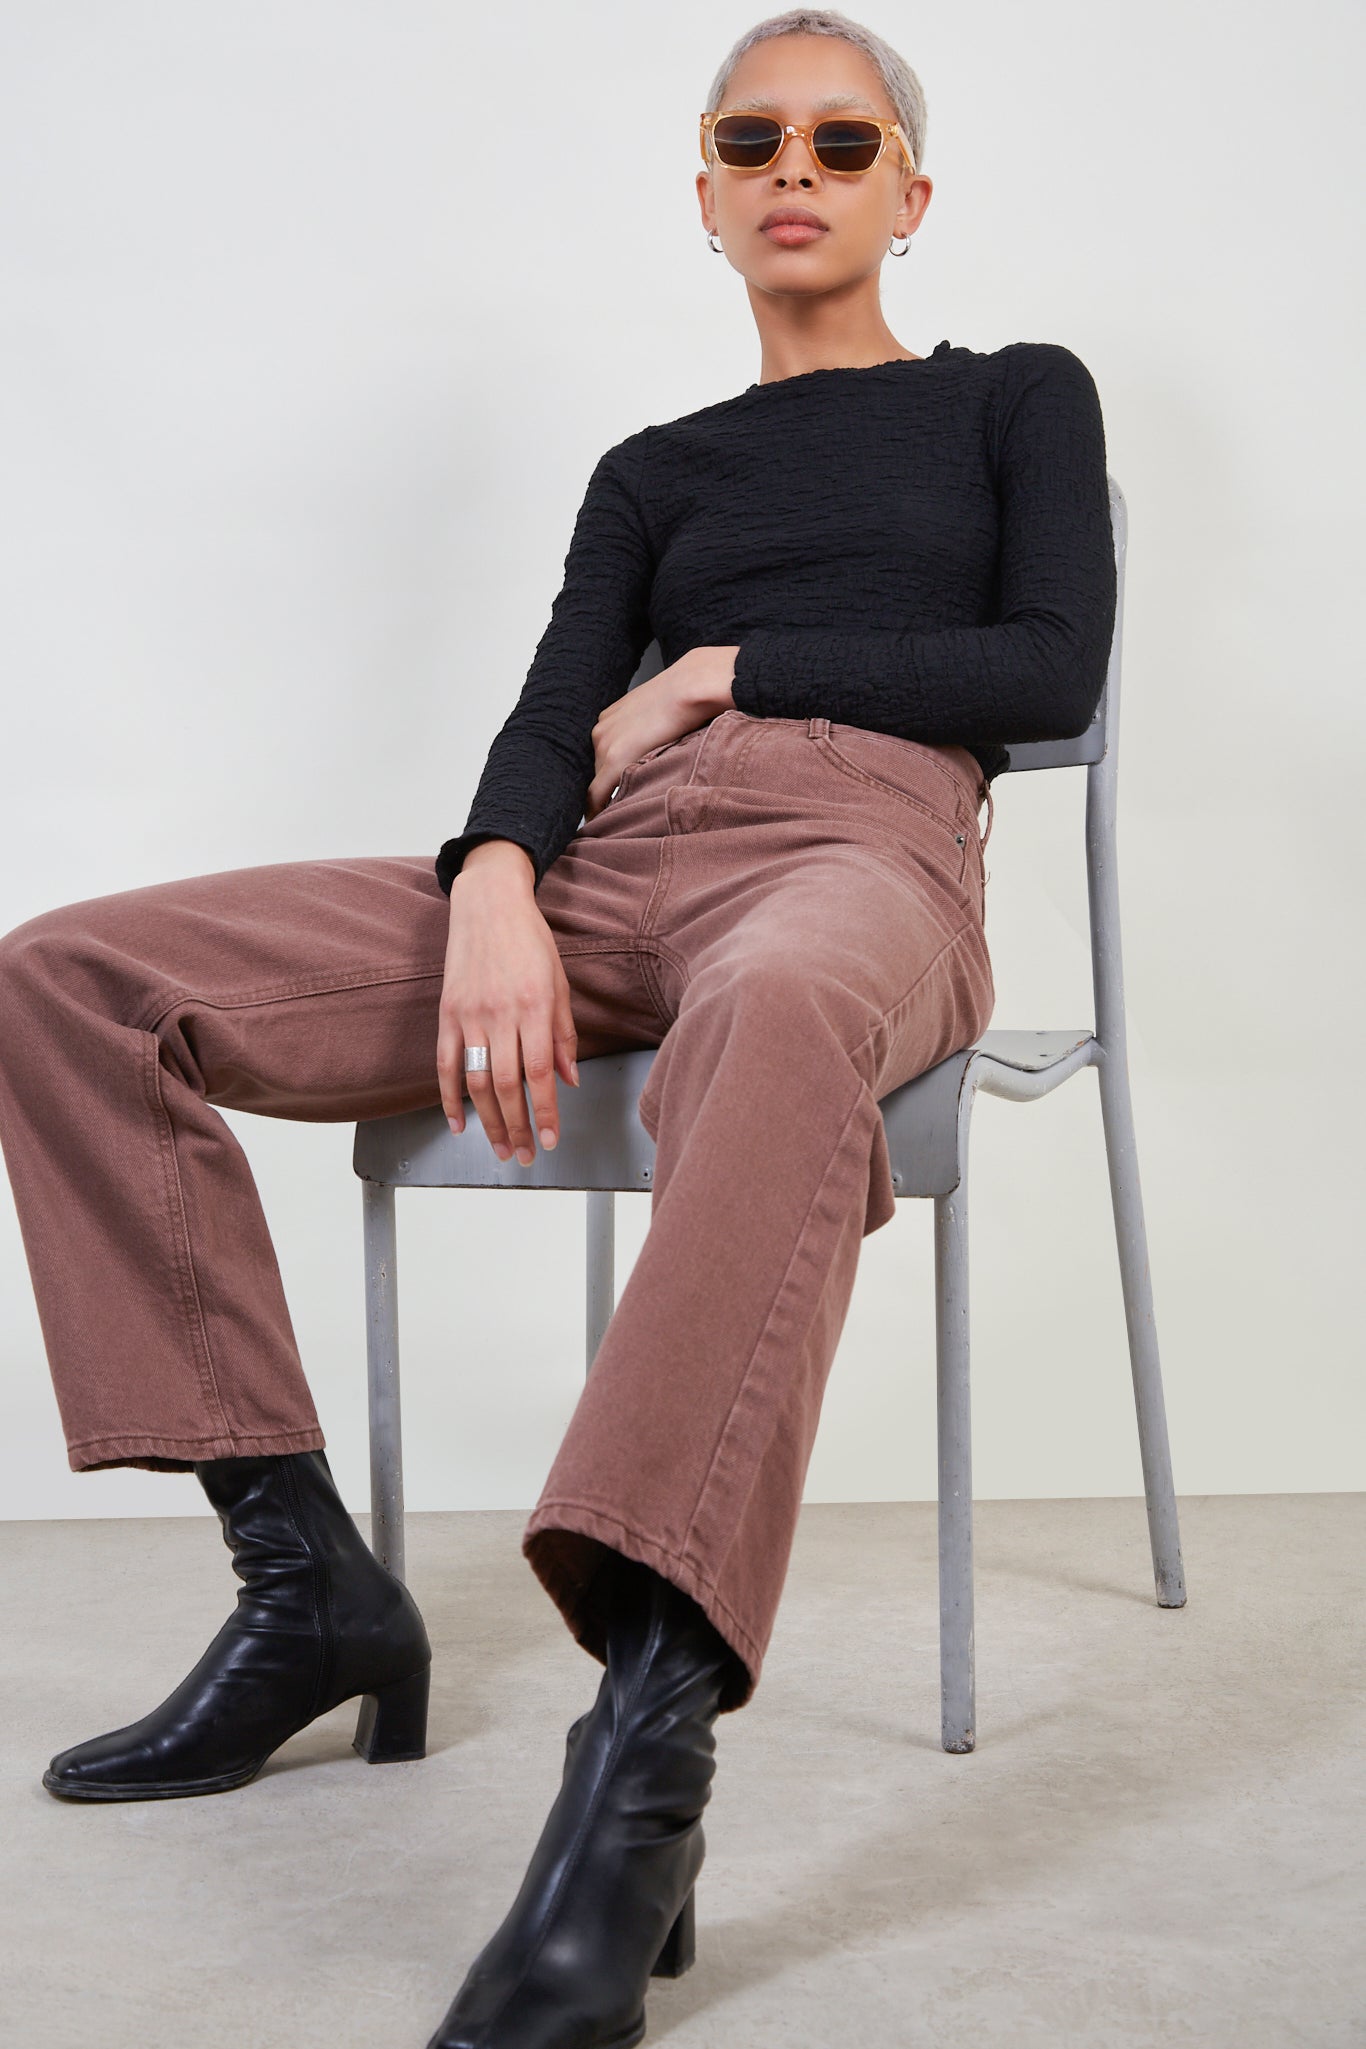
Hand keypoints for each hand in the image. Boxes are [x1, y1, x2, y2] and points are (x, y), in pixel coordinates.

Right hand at [436, 844, 578, 1164]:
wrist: (488, 903)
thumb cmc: (530, 940)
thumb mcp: (560, 982)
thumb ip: (564, 1035)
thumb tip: (569, 1080)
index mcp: (534, 1006)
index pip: (539, 1073)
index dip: (545, 1112)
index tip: (549, 1141)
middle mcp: (500, 1014)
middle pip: (506, 1085)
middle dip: (516, 1128)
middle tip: (523, 1156)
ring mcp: (469, 1015)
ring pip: (475, 1082)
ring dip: (488, 1122)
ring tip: (498, 1148)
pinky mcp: (448, 1013)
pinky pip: (446, 1064)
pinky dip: (448, 1099)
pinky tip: (458, 1123)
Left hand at [584, 645, 739, 820]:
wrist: (690, 687)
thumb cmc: (685, 698)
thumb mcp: (659, 713)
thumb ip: (650, 732)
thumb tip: (660, 747)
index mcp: (609, 719)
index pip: (603, 755)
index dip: (606, 776)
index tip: (610, 794)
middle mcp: (600, 730)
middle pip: (598, 770)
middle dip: (605, 790)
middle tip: (614, 811)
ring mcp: (603, 744)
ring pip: (597, 783)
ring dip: (606, 799)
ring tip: (615, 818)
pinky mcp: (612, 760)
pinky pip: (596, 795)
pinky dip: (597, 810)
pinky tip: (602, 824)